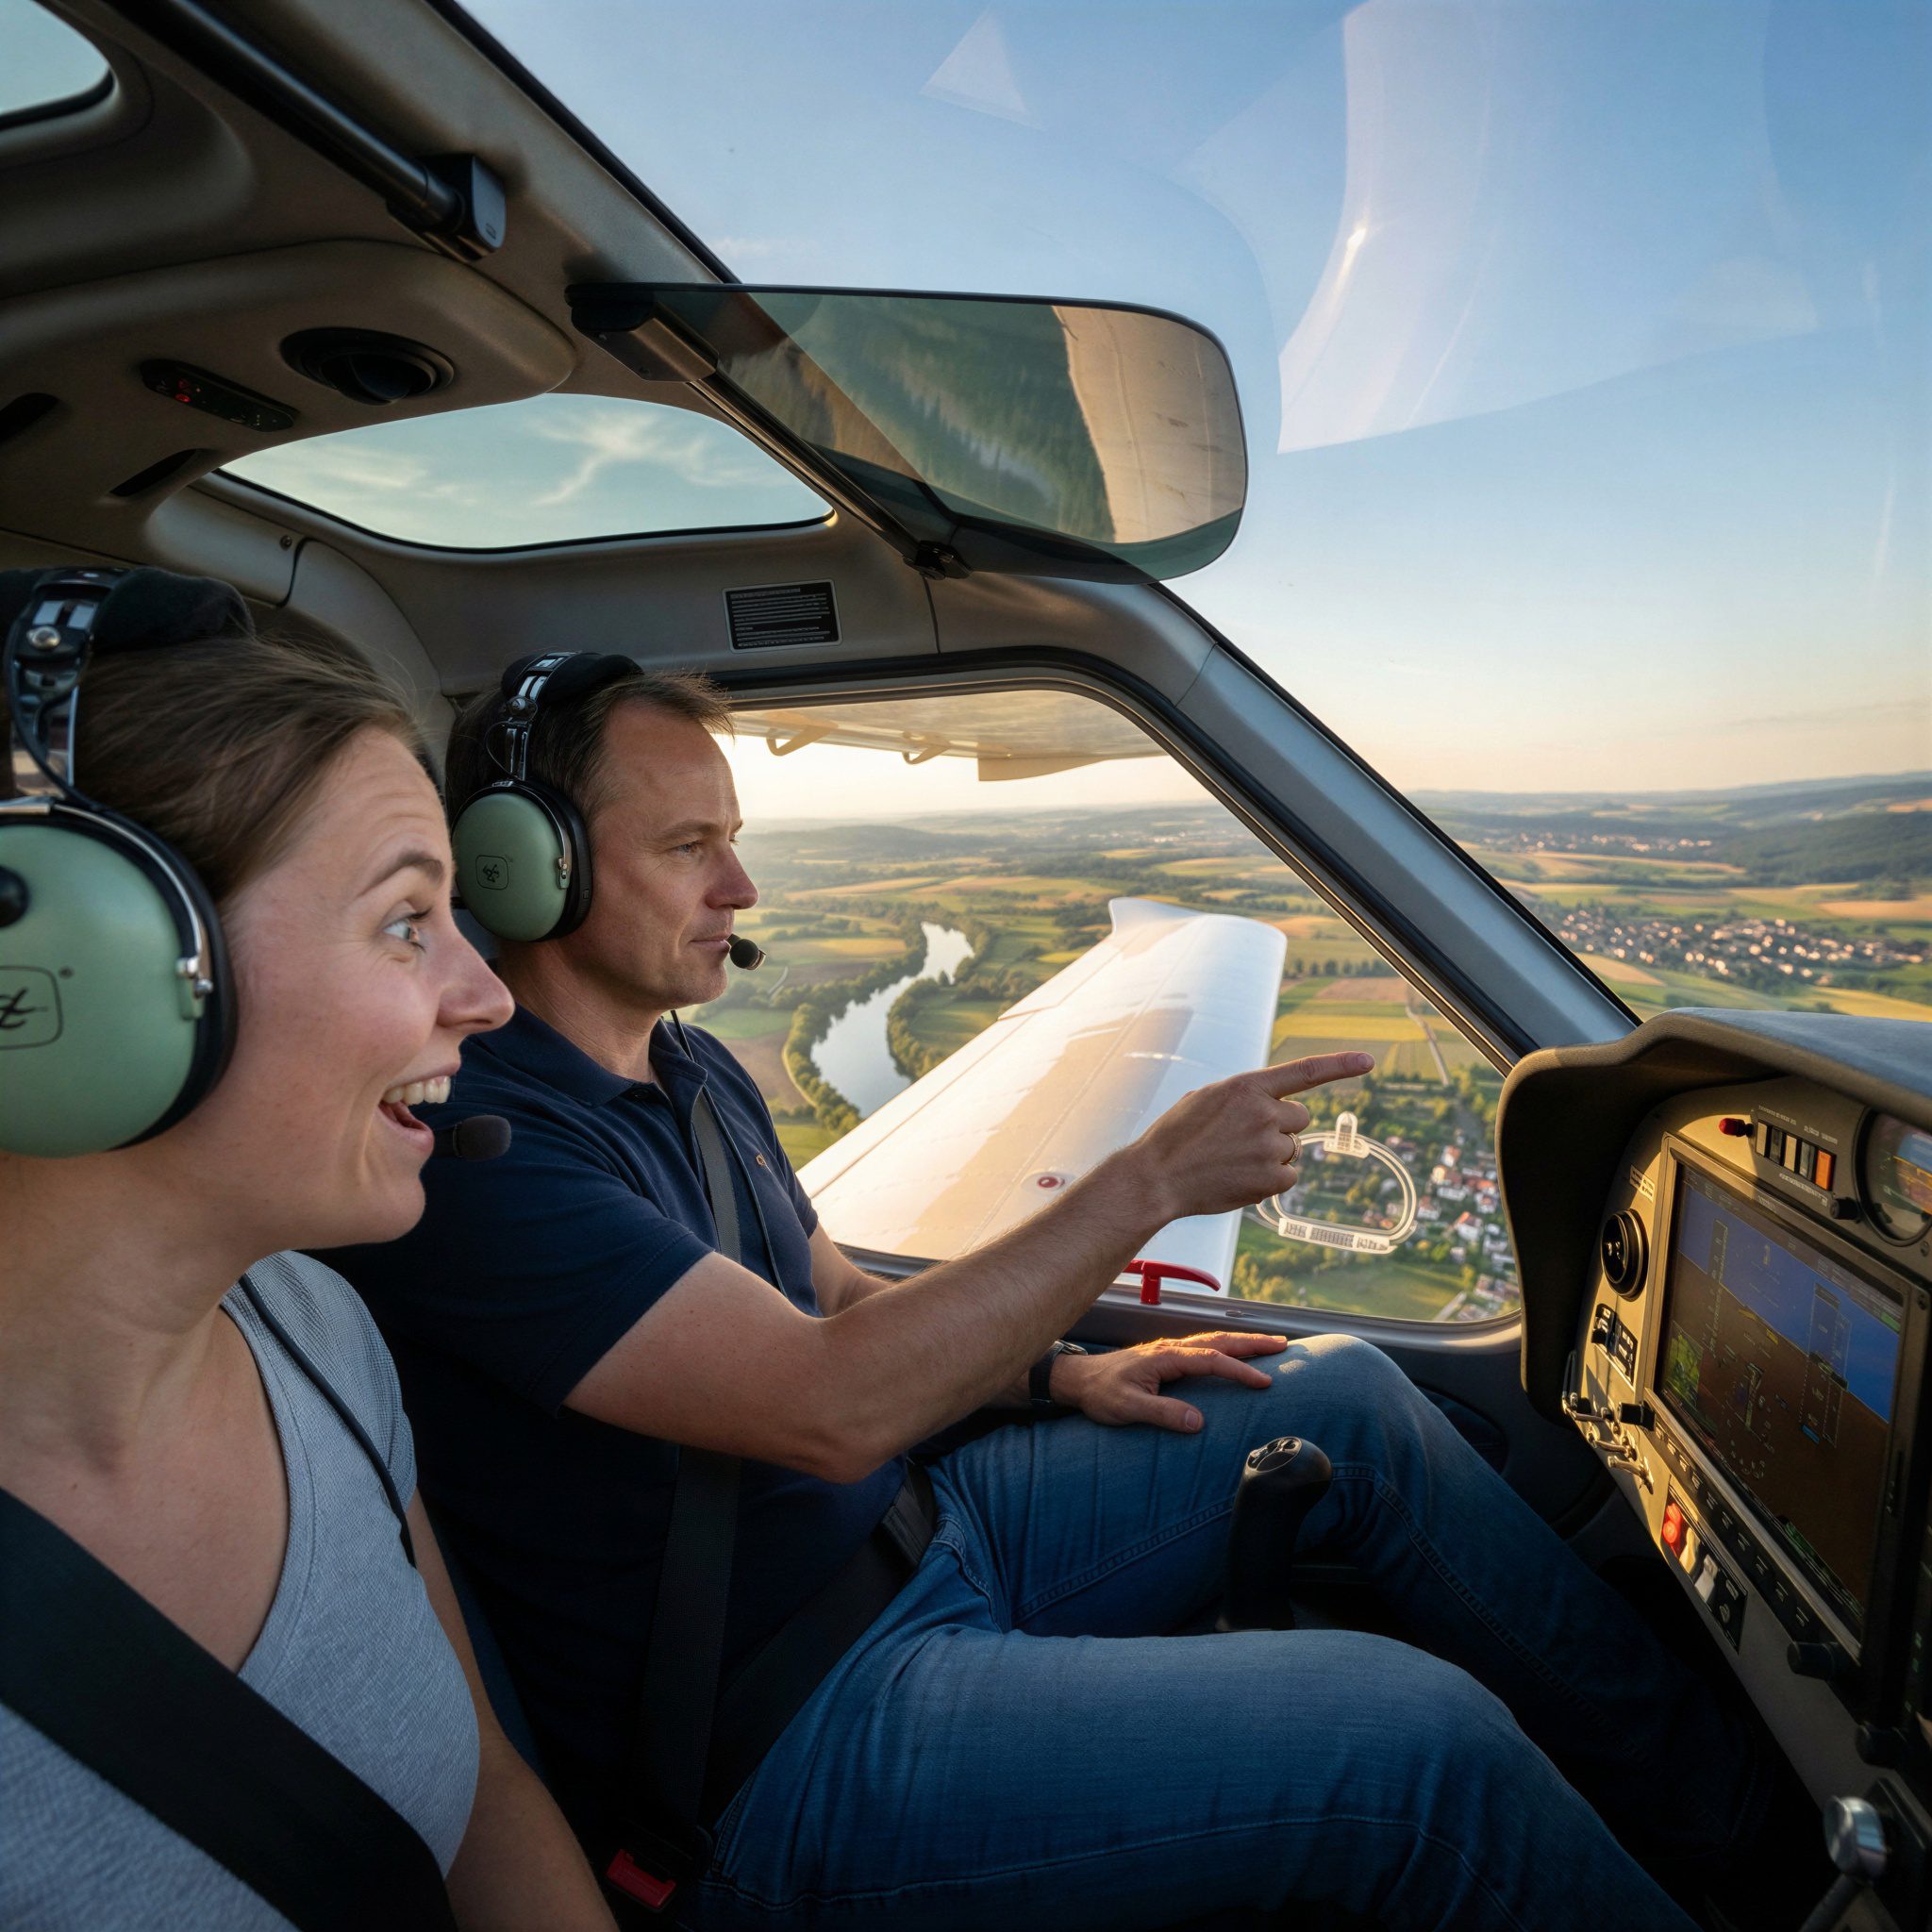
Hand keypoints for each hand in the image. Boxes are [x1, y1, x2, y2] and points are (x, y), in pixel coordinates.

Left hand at [1053, 1332, 1288, 1433]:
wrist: (1079, 1380)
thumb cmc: (1101, 1392)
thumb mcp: (1128, 1407)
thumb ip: (1162, 1413)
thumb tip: (1198, 1421)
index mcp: (1166, 1357)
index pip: (1211, 1361)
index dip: (1239, 1370)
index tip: (1264, 1381)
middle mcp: (1171, 1349)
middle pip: (1219, 1341)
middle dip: (1253, 1343)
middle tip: (1284, 1345)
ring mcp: (1170, 1351)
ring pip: (1214, 1342)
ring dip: (1243, 1342)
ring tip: (1270, 1345)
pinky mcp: (1167, 1358)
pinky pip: (1205, 1348)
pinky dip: (1226, 1348)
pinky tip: (1235, 1354)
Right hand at [1120, 1051, 1373, 1225]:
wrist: (1157, 1177)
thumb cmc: (1176, 1136)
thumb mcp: (1207, 1098)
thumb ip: (1245, 1096)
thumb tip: (1273, 1106)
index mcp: (1247, 1087)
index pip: (1304, 1072)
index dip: (1340, 1065)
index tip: (1369, 1061)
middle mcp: (1264, 1113)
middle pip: (1299, 1117)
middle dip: (1280, 1126)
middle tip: (1243, 1139)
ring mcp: (1269, 1147)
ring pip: (1293, 1148)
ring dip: (1272, 1154)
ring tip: (1233, 1160)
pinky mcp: (1271, 1178)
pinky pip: (1289, 1175)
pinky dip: (1271, 1179)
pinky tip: (1240, 1178)